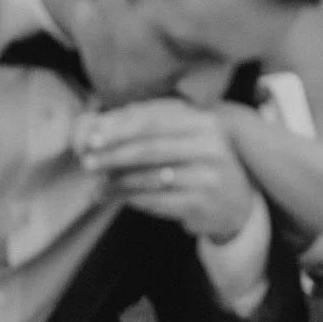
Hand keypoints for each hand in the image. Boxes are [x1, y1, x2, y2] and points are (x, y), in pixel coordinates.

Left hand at [75, 99, 256, 241]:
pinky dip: (131, 199)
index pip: (153, 119)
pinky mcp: (202, 202)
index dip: (119, 127)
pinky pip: (157, 200)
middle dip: (113, 154)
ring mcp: (208, 175)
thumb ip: (144, 127)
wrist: (236, 203)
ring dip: (117, 181)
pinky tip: (115, 197)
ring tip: (96, 184)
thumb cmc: (197, 162)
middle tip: (86, 161)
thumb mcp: (181, 137)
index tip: (91, 136)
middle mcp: (209, 144)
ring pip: (150, 177)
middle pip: (149, 147)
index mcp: (202, 120)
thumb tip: (93, 127)